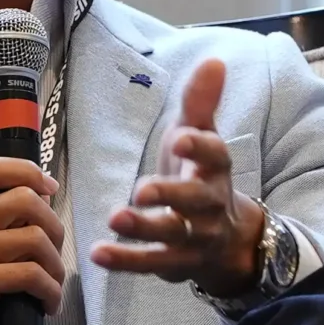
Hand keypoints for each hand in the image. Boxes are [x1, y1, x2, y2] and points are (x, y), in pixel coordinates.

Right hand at [0, 156, 64, 324]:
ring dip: (55, 267)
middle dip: (54, 228)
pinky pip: (29, 275)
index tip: (49, 190)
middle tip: (54, 256)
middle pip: (25, 200)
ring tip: (51, 288)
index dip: (28, 172)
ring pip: (34, 239)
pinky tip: (45, 305)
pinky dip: (49, 291)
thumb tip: (31, 212)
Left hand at [91, 57, 264, 298]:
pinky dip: (126, 260)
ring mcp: (194, 237)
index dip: (199, 148)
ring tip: (115, 220)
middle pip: (196, 200)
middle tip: (142, 190)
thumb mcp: (200, 135)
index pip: (214, 155)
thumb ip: (200, 102)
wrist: (225, 237)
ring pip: (172, 235)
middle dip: (171, 195)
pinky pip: (151, 263)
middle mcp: (210, 204)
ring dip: (144, 228)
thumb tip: (214, 61)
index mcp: (215, 168)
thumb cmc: (199, 175)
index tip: (181, 137)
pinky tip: (98, 253)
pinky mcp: (175, 262)